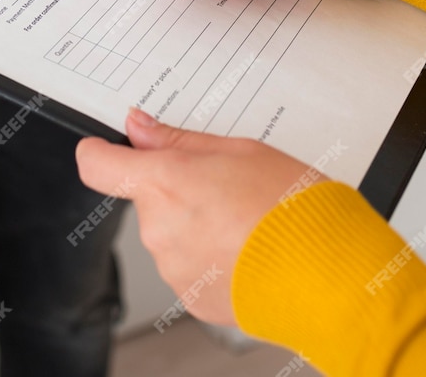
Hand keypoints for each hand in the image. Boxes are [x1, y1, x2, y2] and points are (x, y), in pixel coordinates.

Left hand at [76, 108, 324, 327]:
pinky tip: (246, 250)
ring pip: (171, 232)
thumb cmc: (293, 210)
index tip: (110, 147)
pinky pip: (189, 266)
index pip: (98, 164)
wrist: (328, 275)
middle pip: (149, 198)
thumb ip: (180, 141)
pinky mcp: (191, 297)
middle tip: (225, 186)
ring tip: (246, 221)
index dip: (101, 151)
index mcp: (166, 183)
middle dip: (178, 189)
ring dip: (197, 224)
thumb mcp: (241, 150)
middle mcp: (160, 228)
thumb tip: (140, 128)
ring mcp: (173, 267)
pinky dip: (211, 257)